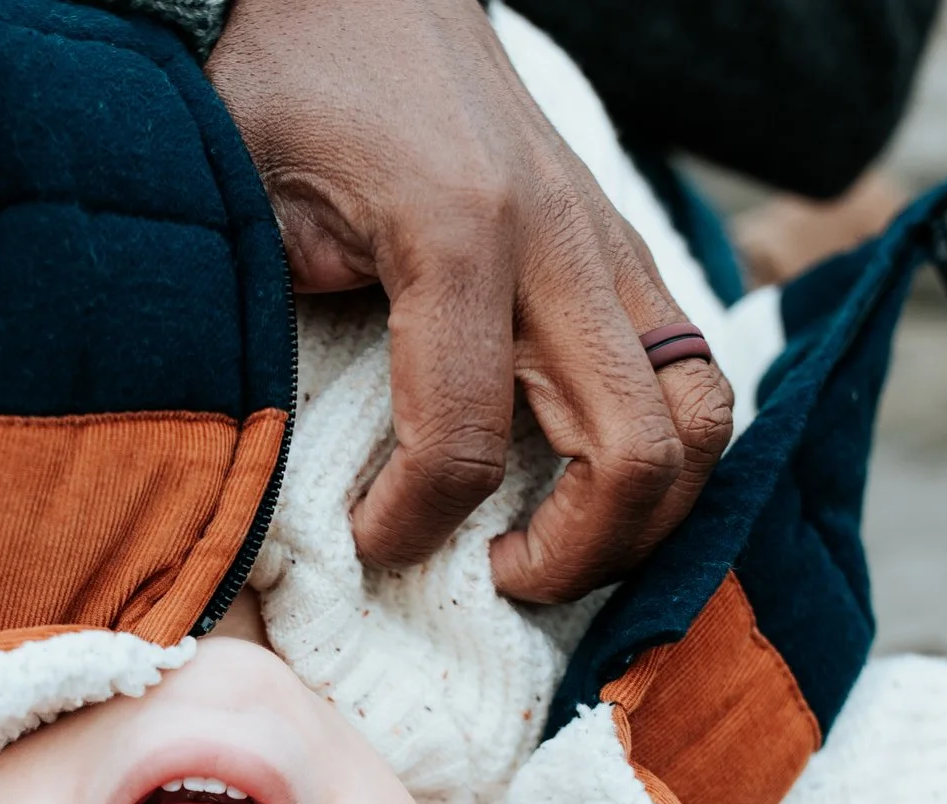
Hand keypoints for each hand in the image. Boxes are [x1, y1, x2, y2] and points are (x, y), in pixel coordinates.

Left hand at [208, 0, 733, 603]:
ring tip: (551, 544)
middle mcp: (560, 244)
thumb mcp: (243, 200)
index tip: (368, 547)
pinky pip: (693, 373)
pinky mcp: (625, 248)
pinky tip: (582, 484)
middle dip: (577, 553)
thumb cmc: (284, 85)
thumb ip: (266, 325)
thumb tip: (279, 473)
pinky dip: (660, 451)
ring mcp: (610, 243)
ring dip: (643, 513)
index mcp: (456, 234)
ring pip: (702, 416)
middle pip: (639, 450)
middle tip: (496, 575)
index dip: (412, 526)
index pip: (461, 441)